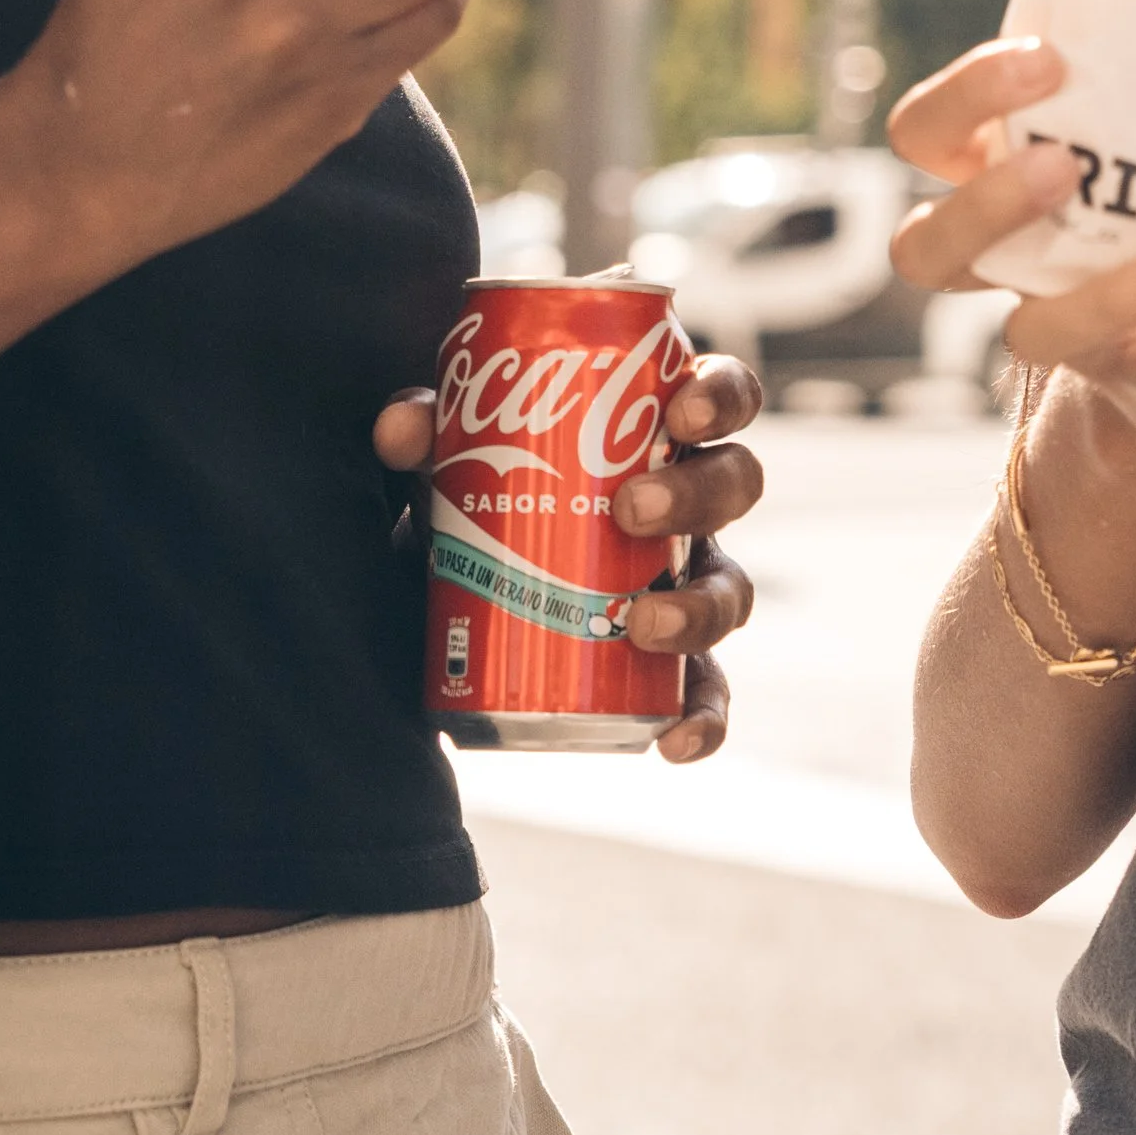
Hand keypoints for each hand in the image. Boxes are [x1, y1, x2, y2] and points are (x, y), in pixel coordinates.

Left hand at [372, 353, 760, 765]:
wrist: (474, 567)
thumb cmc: (493, 478)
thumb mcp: (462, 446)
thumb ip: (431, 426)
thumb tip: (399, 429)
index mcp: (661, 430)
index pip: (726, 392)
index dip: (722, 397)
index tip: (680, 414)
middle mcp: (690, 504)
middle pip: (735, 485)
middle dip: (696, 496)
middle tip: (630, 510)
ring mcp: (686, 581)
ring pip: (731, 589)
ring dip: (699, 608)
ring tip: (642, 623)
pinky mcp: (664, 659)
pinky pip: (706, 690)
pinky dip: (704, 719)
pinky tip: (674, 742)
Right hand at [888, 39, 1135, 478]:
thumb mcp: (1134, 137)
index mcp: (991, 181)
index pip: (924, 134)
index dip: (966, 97)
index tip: (1046, 58)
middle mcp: (1008, 265)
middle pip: (929, 249)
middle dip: (990, 203)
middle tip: (1063, 162)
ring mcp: (1069, 336)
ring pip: (1040, 334)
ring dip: (1109, 295)